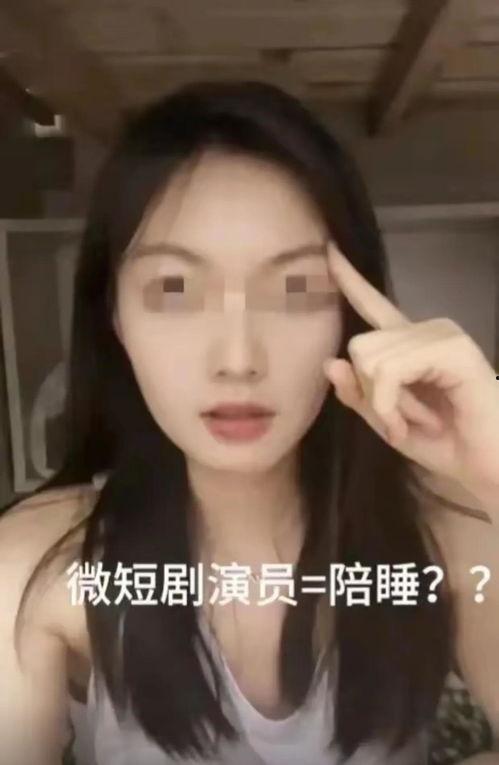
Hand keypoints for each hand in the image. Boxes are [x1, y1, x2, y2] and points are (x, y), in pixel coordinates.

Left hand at [323, 242, 498, 511]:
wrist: (486, 466)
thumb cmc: (443, 443)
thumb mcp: (386, 423)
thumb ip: (359, 396)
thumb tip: (329, 363)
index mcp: (407, 344)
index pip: (372, 304)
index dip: (349, 279)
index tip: (329, 248)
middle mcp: (424, 330)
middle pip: (358, 346)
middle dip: (373, 394)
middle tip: (407, 418)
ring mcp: (441, 334)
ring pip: (370, 359)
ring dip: (387, 406)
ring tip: (423, 420)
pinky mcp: (452, 348)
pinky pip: (390, 370)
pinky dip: (393, 405)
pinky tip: (422, 422)